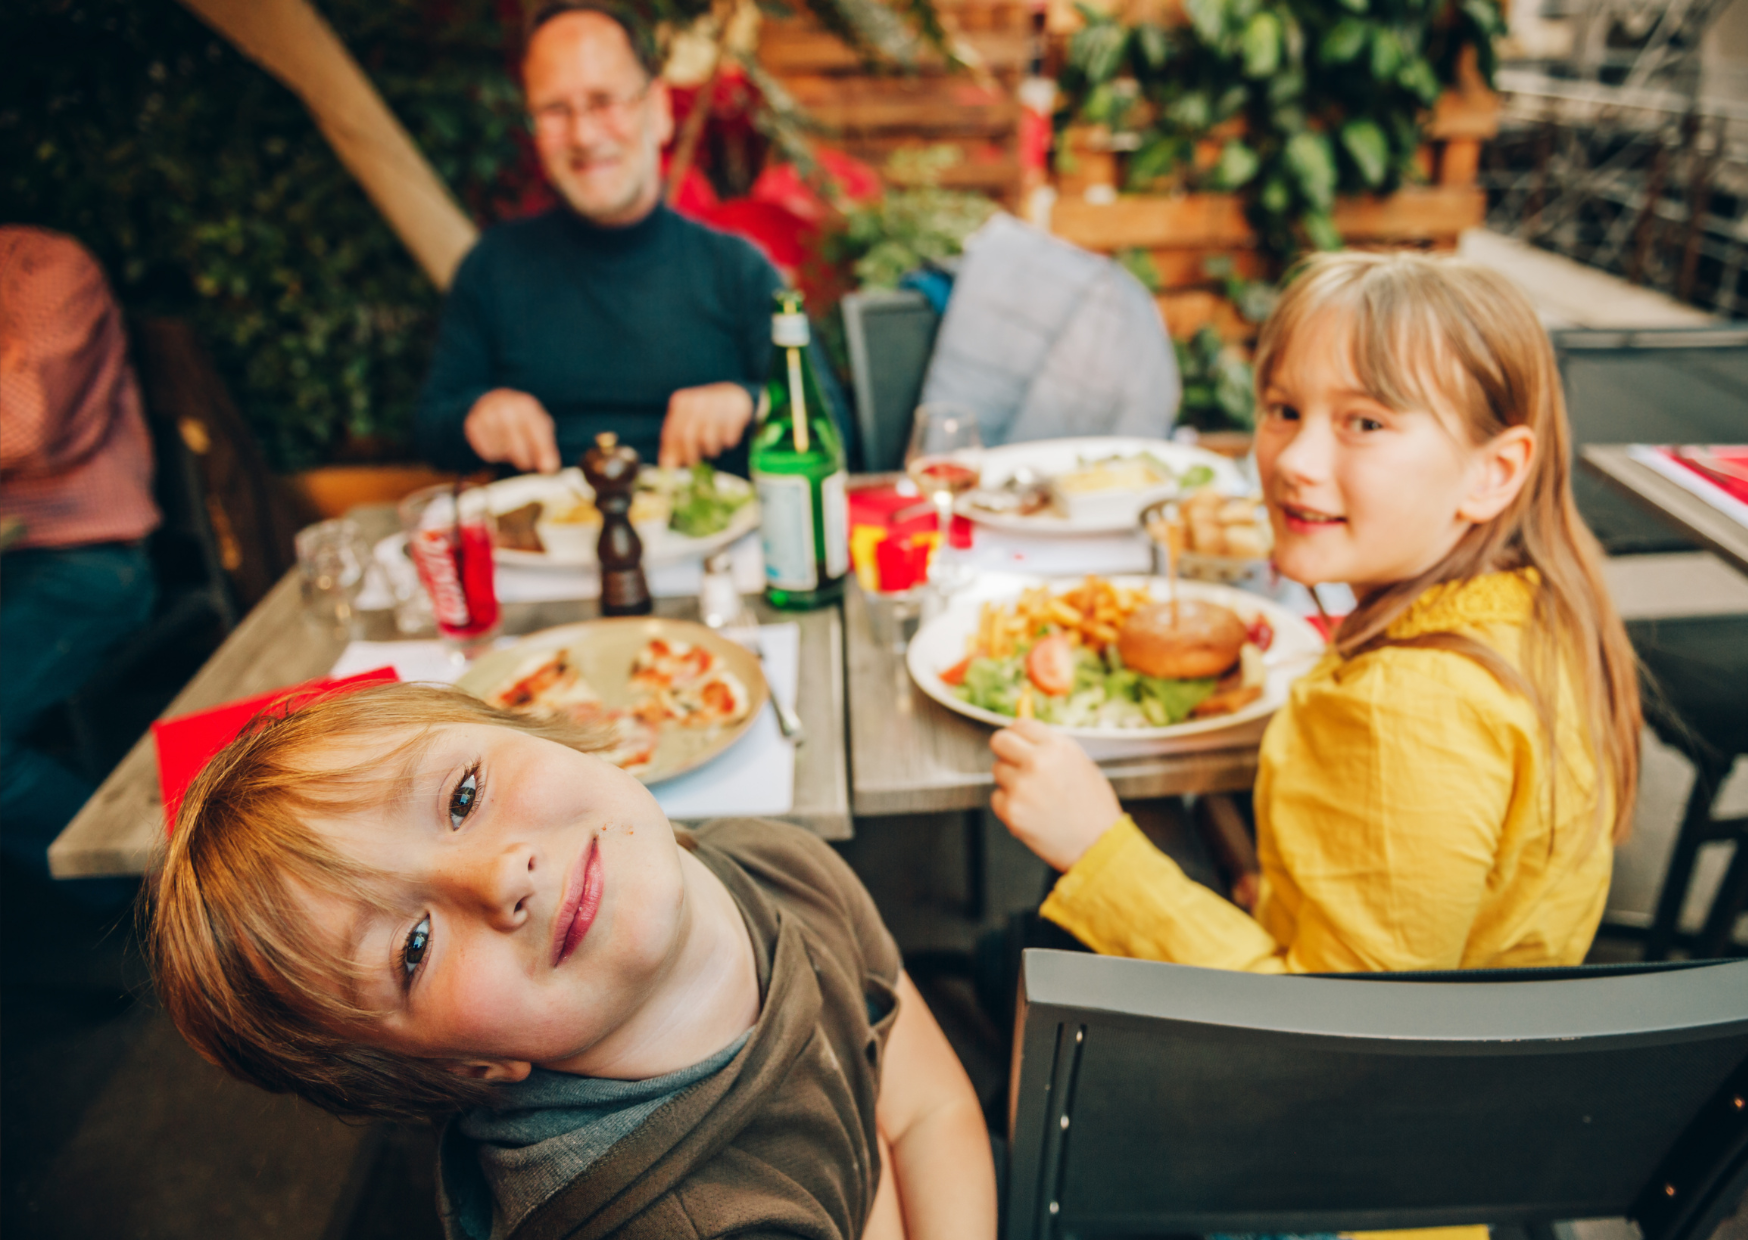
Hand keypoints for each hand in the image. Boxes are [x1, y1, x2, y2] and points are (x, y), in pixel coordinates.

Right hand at [464, 389, 560, 473]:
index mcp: (525, 406)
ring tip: (510, 446)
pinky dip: (494, 454)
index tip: (548, 468)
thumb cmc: (520, 419)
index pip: (537, 431)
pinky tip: (497, 444)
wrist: (489, 402)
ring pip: (501, 450)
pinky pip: (487, 452)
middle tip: (527, 464)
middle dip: (524, 459)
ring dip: (508, 455)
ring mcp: (487, 415)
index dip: (543, 451)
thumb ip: (545, 445)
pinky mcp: (473, 425)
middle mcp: (505, 407)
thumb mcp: (537, 424)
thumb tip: (549, 468)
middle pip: (516, 445)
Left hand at [660, 382, 753, 468]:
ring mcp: (717, 405)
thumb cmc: (705, 414)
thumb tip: (667, 467)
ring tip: (713, 448)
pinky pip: (728, 438)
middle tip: (694, 464)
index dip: (672, 453)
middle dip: (690, 455)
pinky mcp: (735, 411)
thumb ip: (675, 442)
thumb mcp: (687, 422)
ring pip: (708, 439)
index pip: (672, 433)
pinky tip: (727, 437)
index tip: (674, 468)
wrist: (733, 395)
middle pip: (688, 436)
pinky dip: (727, 443)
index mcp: (681, 402)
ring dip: (711, 450)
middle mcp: (697, 401)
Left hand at [990, 719, 1123, 871]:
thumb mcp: (1081, 764)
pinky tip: (1032, 814)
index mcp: (1057, 747)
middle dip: (1005, 751)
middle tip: (1015, 764)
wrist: (1098, 846)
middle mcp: (1037, 762)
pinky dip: (1009, 805)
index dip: (1019, 734)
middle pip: (999, 741)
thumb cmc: (1093, 806)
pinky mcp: (1011, 810)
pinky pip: (997, 798)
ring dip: (1010, 781)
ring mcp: (1021, 787)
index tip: (1020, 743)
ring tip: (1036, 797)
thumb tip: (1023, 732)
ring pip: (998, 771)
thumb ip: (1051, 747)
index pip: (1021, 724)